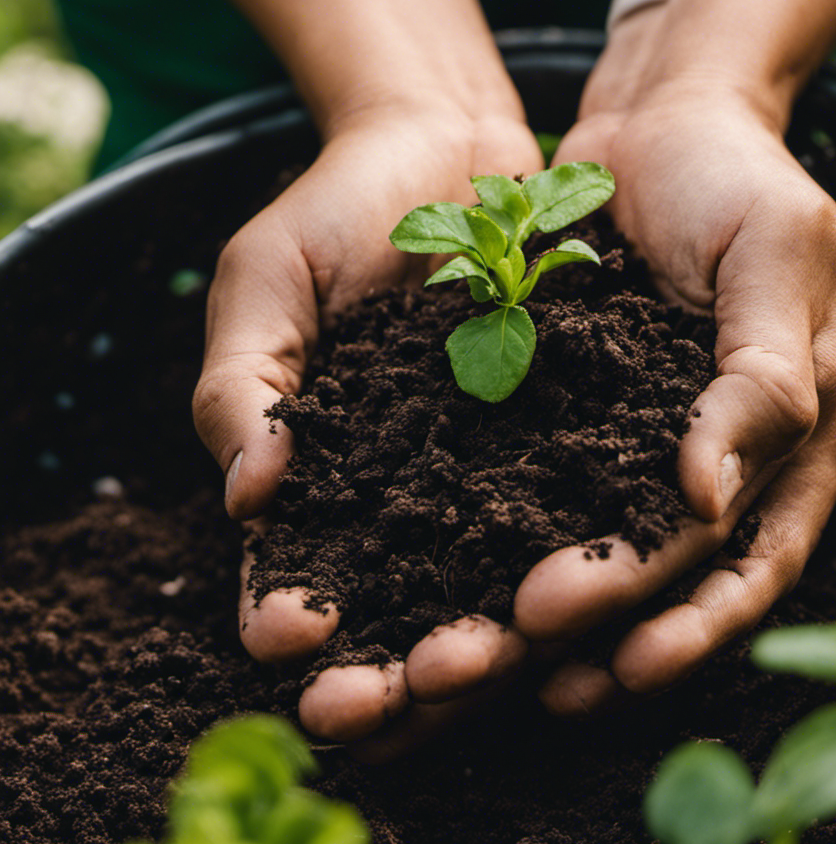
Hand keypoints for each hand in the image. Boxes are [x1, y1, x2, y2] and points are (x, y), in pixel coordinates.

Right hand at [192, 96, 542, 749]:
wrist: (448, 143)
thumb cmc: (335, 213)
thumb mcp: (265, 286)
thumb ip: (242, 387)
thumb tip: (247, 499)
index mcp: (328, 474)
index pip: (299, 571)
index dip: (287, 612)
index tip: (285, 641)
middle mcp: (416, 491)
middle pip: (403, 602)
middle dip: (391, 658)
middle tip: (390, 700)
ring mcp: (497, 469)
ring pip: (493, 574)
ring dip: (486, 628)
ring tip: (482, 663)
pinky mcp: (571, 433)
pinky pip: (577, 499)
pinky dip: (577, 544)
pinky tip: (585, 588)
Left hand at [511, 18, 835, 714]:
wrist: (661, 124)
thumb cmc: (736, 179)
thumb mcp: (776, 256)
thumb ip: (764, 377)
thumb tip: (712, 503)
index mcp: (794, 445)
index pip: (747, 563)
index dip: (691, 622)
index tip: (622, 662)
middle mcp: (721, 467)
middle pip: (662, 579)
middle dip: (595, 629)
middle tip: (517, 658)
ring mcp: (642, 449)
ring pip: (598, 554)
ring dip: (540, 617)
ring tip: (473, 665)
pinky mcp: (573, 422)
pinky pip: (538, 492)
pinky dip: (497, 540)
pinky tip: (446, 575)